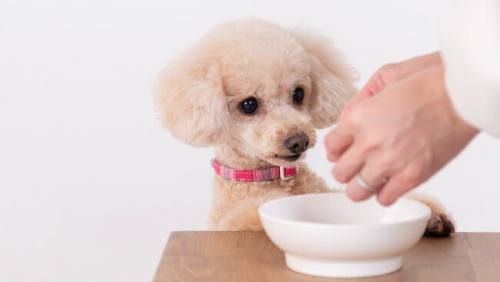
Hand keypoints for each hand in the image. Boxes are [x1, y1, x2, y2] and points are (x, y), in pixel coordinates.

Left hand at [325, 64, 477, 204]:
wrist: (463, 94)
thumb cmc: (429, 82)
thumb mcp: (386, 77)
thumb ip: (361, 100)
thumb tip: (348, 119)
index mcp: (358, 118)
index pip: (331, 146)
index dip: (337, 149)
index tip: (344, 151)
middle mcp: (369, 142)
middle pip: (339, 172)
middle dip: (346, 169)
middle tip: (356, 166)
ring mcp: (389, 162)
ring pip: (357, 191)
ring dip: (362, 186)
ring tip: (371, 179)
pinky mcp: (411, 176)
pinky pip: (384, 198)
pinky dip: (384, 194)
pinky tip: (390, 184)